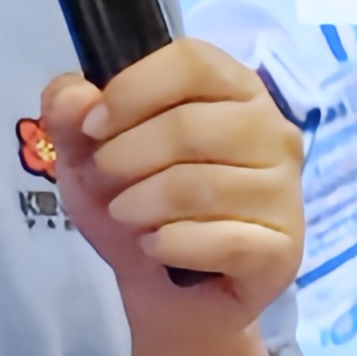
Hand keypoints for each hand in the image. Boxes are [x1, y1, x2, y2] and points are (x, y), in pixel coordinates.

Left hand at [47, 42, 307, 319]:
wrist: (169, 293)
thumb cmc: (138, 205)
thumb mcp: (88, 156)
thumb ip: (70, 116)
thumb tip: (75, 98)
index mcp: (234, 88)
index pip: (193, 62)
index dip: (133, 90)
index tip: (94, 127)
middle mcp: (272, 130)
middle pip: (190, 126)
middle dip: (125, 158)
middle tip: (105, 182)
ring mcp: (285, 190)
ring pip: (199, 187)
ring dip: (141, 206)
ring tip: (126, 216)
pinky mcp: (284, 248)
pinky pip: (220, 240)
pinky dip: (170, 246)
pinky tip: (155, 247)